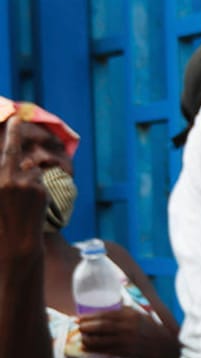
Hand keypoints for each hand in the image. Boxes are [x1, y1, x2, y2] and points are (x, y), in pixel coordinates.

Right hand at [0, 115, 46, 258]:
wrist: (16, 239)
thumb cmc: (3, 216)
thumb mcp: (1, 192)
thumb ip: (6, 175)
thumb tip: (24, 161)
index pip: (3, 152)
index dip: (8, 134)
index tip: (13, 118)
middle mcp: (4, 178)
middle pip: (11, 150)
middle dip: (14, 132)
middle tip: (17, 118)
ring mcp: (22, 183)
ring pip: (30, 169)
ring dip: (29, 177)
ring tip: (23, 197)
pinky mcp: (38, 189)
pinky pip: (39, 180)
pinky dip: (37, 186)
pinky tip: (33, 201)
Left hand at [78, 305, 164, 357]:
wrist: (162, 345)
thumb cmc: (149, 328)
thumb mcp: (138, 314)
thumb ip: (123, 310)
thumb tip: (104, 304)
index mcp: (130, 316)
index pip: (105, 315)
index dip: (89, 317)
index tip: (78, 318)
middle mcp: (128, 328)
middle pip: (101, 327)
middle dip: (86, 327)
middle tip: (78, 327)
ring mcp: (126, 341)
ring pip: (101, 340)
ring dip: (87, 339)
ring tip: (81, 337)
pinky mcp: (125, 352)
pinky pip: (105, 351)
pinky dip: (92, 350)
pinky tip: (84, 348)